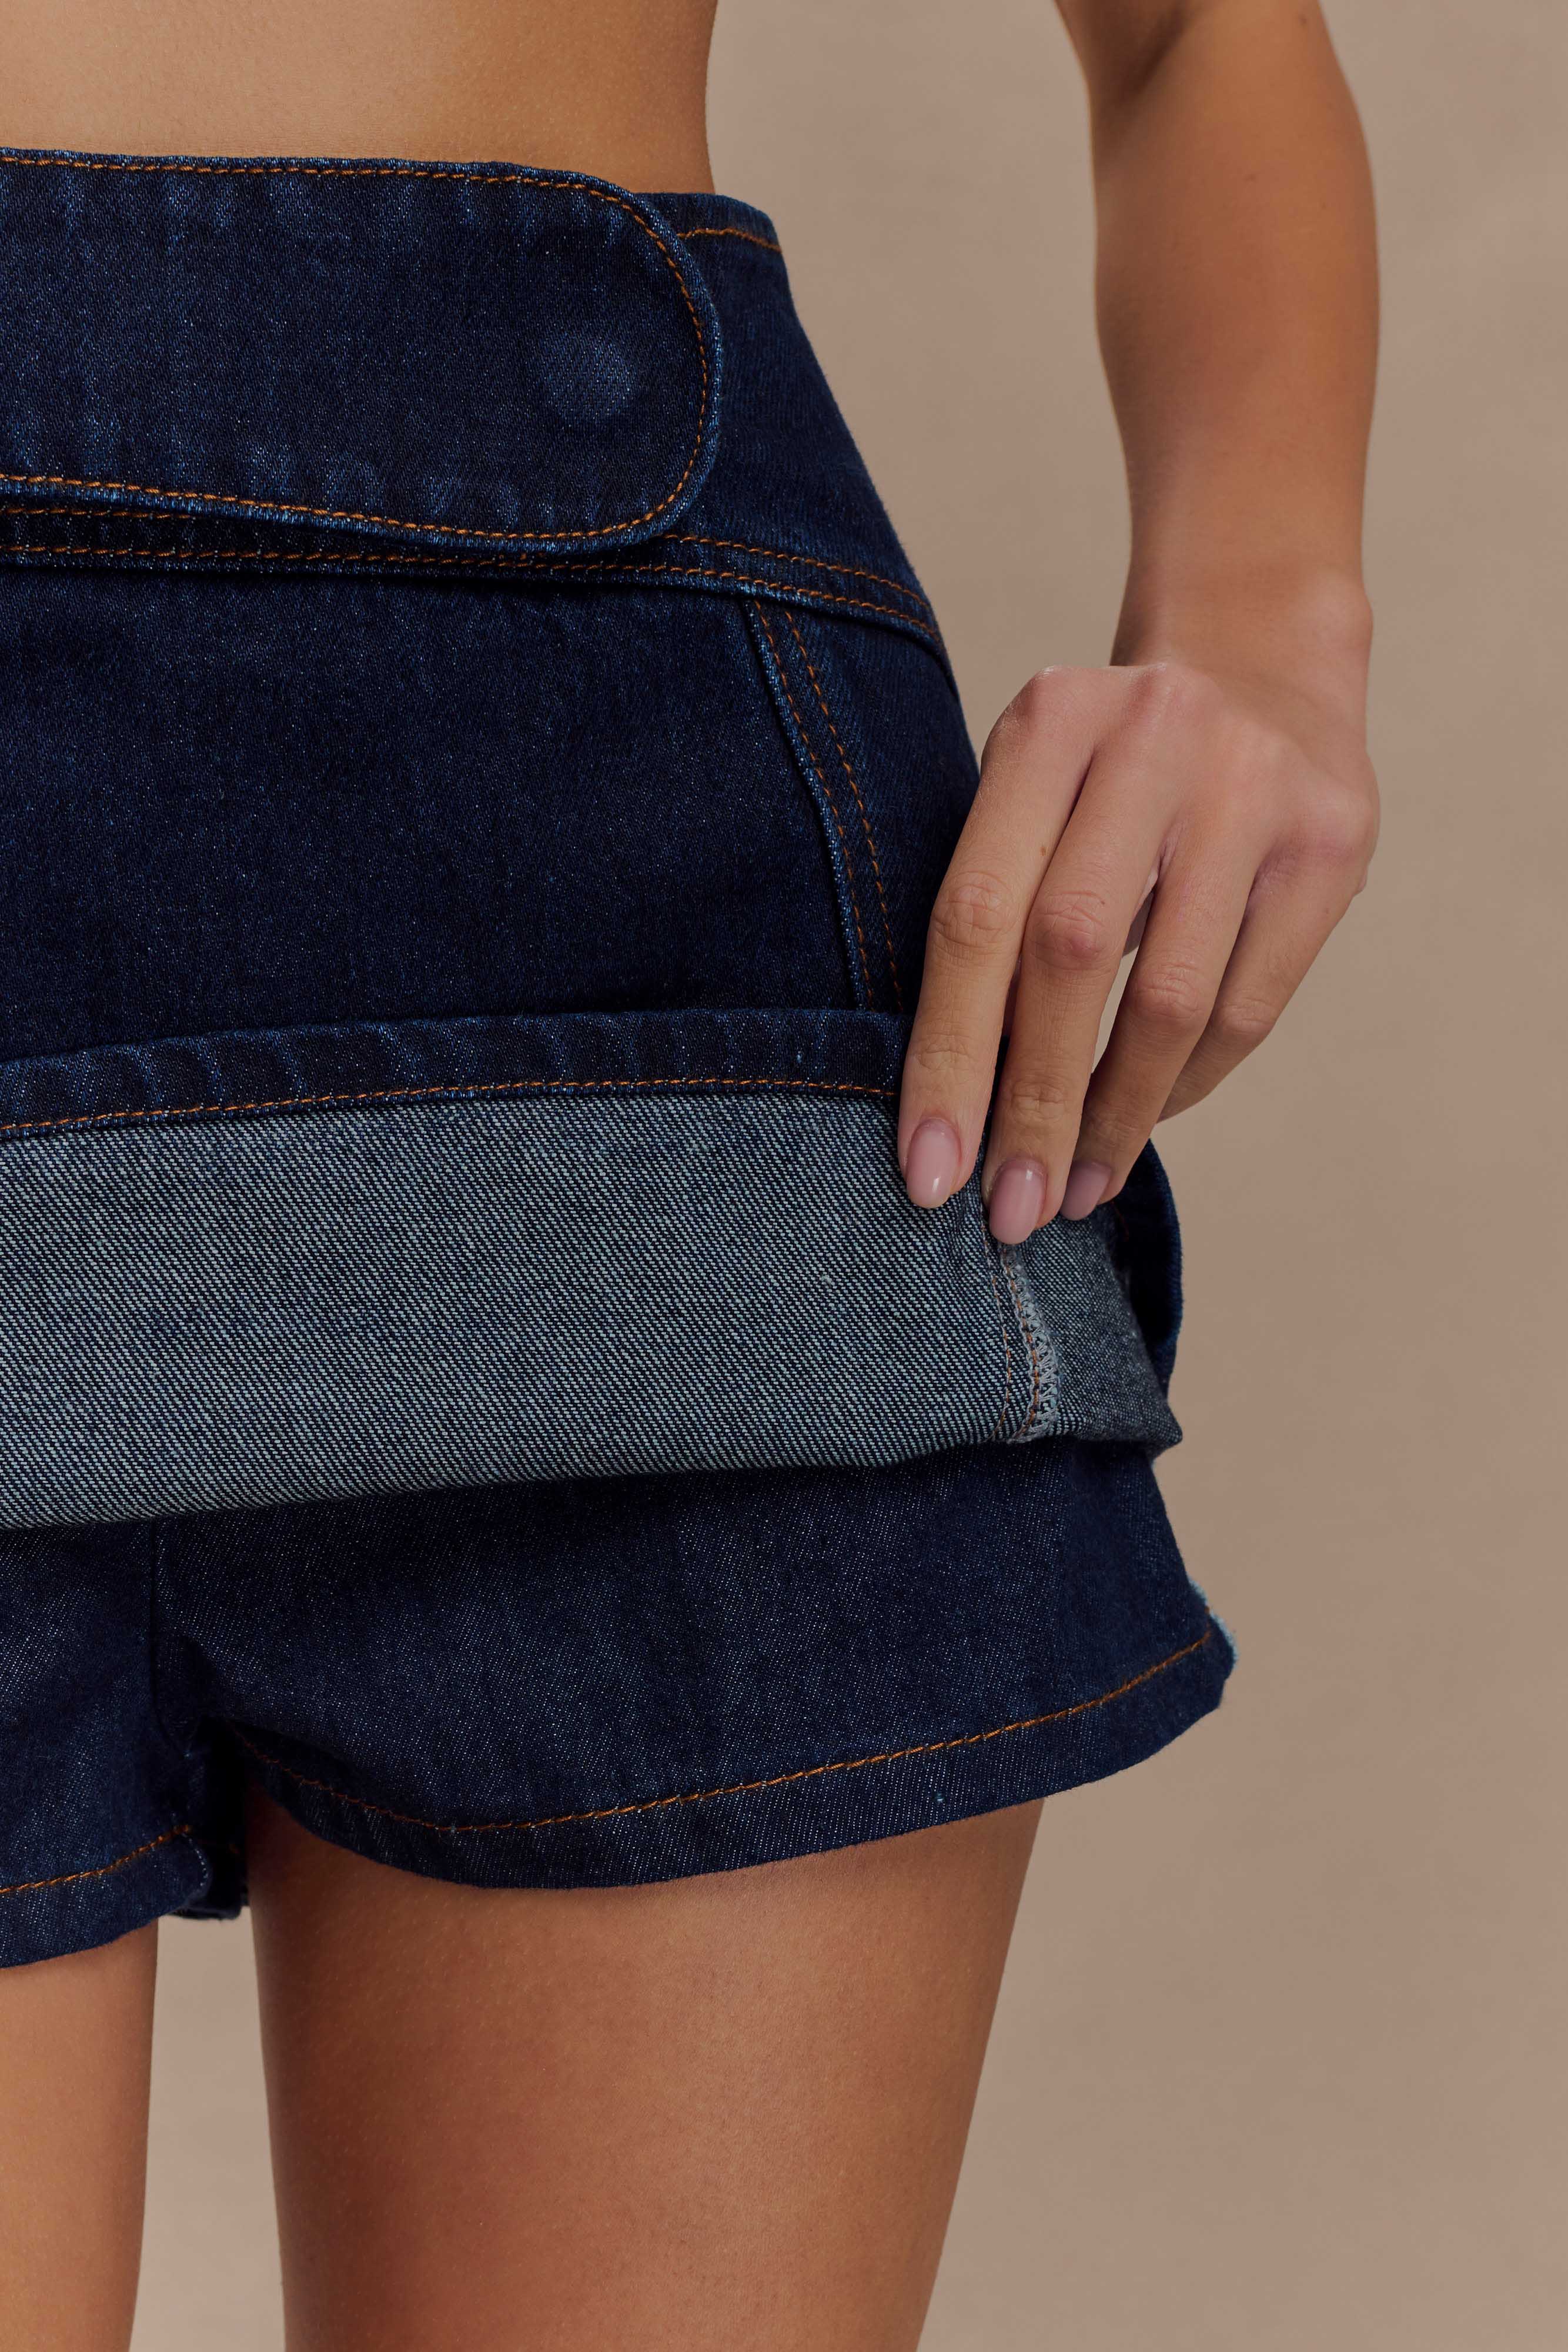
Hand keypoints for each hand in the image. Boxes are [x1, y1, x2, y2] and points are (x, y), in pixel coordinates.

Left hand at [896, 653, 1377, 1240]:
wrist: (1263, 666)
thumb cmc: (1108, 767)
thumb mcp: (1033, 788)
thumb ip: (992, 906)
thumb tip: (949, 1101)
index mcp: (1047, 721)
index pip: (976, 915)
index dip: (948, 1055)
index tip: (928, 1170)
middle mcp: (1152, 738)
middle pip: (1070, 958)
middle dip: (1031, 1105)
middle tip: (1008, 1213)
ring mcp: (1253, 787)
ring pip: (1171, 998)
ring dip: (1116, 1116)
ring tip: (1075, 1189)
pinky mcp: (1331, 843)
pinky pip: (1248, 1005)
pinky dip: (1188, 1083)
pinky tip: (1144, 1121)